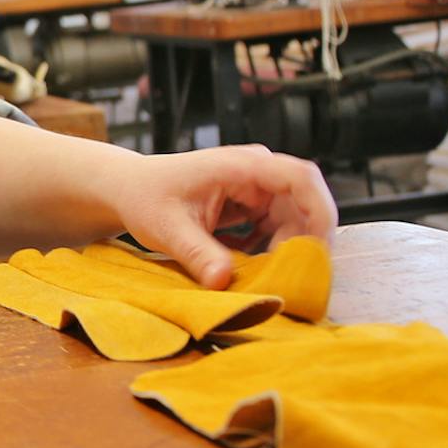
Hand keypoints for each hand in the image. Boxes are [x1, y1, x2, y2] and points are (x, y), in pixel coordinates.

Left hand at [108, 145, 336, 287]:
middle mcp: (255, 172)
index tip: (318, 250)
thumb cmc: (144, 197)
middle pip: (304, 204)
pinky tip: (245, 264)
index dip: (320, 211)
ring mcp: (254, 187)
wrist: (127, 190)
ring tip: (261, 273)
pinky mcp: (250, 203)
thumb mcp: (167, 229)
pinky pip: (276, 227)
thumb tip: (223, 281)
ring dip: (284, 248)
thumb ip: (197, 253)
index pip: (301, 178)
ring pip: (292, 219)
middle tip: (286, 276)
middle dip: (301, 241)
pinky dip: (268, 249)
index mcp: (241, 166)